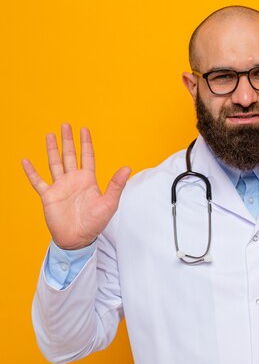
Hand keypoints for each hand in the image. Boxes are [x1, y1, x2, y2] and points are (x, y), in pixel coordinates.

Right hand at [22, 124, 131, 249]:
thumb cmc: (95, 223)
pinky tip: (26, 161)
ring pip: (54, 163)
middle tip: (65, 125)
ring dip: (52, 149)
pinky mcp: (48, 196)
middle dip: (68, 140)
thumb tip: (127, 167)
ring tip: (49, 135)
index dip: (86, 143)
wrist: (78, 239)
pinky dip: (31, 172)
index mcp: (88, 180)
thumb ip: (116, 185)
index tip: (84, 129)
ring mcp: (60, 187)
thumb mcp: (109, 203)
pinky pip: (37, 181)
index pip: (87, 157)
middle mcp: (74, 180)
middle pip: (70, 155)